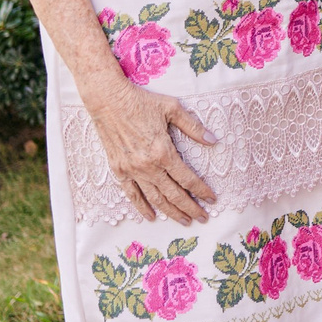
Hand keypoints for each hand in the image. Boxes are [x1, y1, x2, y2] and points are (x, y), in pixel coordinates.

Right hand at [86, 77, 220, 223]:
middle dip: (190, 208)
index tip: (212, 199)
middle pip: (174, 194)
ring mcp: (131, 170)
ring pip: (155, 198)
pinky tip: (151, 217)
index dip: (202, 191)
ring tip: (184, 221)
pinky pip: (131, 194)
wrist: (108, 100)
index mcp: (163, 151)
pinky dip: (141, 207)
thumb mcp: (172, 108)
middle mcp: (148, 166)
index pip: (187, 179)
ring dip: (171, 212)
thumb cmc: (141, 101)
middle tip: (203, 218)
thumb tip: (214, 140)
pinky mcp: (118, 170)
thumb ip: (193, 127)